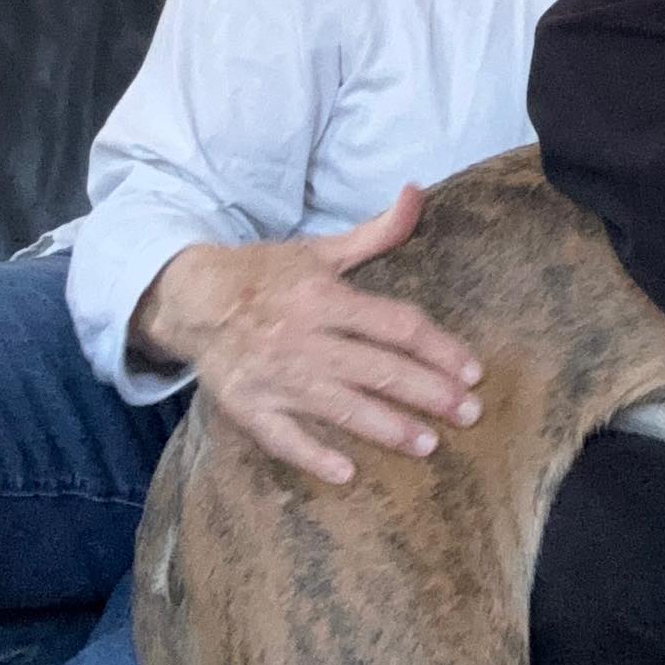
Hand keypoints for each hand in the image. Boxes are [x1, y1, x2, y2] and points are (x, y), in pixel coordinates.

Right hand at [130, 186, 481, 485]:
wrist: (191, 298)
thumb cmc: (267, 275)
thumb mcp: (322, 250)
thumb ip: (376, 232)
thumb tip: (416, 192)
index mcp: (324, 298)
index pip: (396, 326)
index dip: (439, 348)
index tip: (473, 371)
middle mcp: (303, 338)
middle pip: (378, 370)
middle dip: (429, 394)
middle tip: (470, 414)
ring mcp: (274, 376)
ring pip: (340, 407)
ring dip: (387, 428)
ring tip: (429, 445)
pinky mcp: (247, 406)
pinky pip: (282, 437)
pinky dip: (312, 455)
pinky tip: (347, 472)